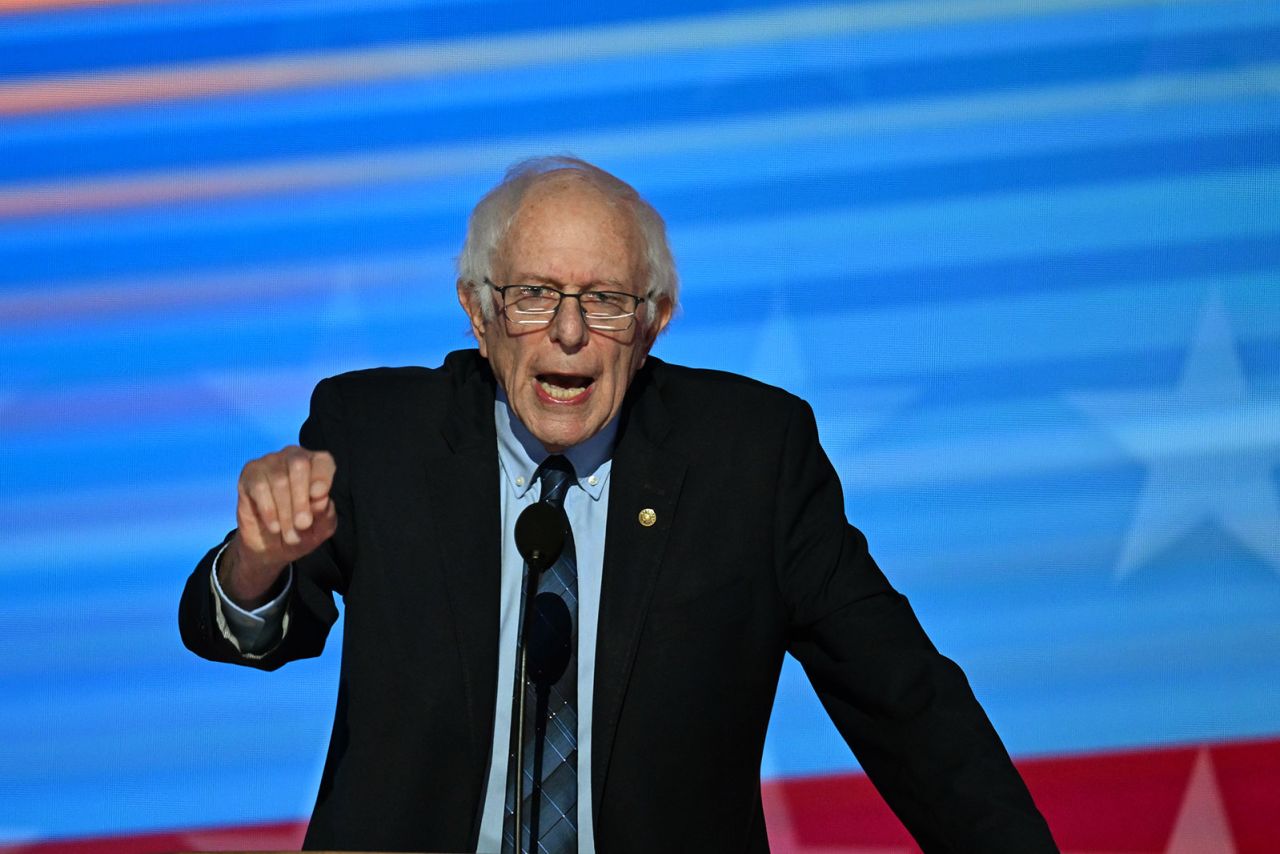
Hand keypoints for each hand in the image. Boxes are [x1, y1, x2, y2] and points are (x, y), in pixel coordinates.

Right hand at [220, 446, 337, 607]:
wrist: (272, 548)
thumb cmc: (303, 532)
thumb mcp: (321, 529)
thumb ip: (327, 514)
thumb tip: (322, 499)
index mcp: (318, 466)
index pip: (324, 461)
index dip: (322, 478)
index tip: (320, 501)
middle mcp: (295, 457)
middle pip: (299, 465)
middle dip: (301, 500)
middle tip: (302, 526)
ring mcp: (270, 463)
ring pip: (277, 478)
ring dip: (284, 510)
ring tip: (288, 533)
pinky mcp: (249, 474)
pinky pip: (257, 486)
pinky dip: (266, 508)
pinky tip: (272, 525)